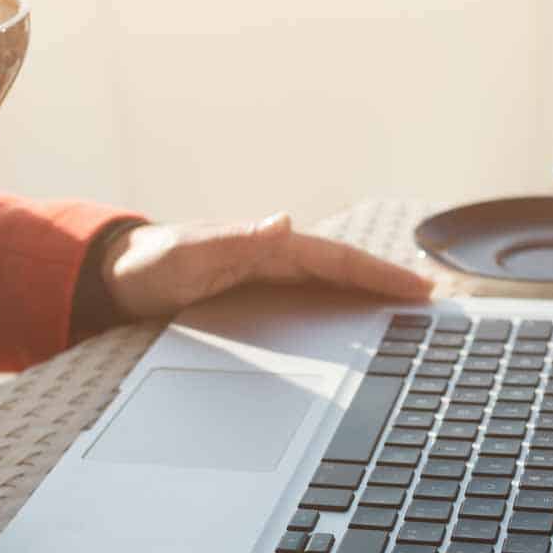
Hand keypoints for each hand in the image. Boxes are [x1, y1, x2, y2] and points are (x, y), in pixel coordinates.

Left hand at [101, 213, 434, 319]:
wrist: (117, 278)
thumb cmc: (150, 263)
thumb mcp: (189, 251)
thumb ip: (234, 238)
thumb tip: (285, 220)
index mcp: (267, 246)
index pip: (336, 259)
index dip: (379, 273)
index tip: (418, 288)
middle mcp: (274, 257)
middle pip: (344, 273)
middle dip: (389, 286)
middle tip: (435, 306)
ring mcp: (267, 278)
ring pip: (331, 288)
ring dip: (370, 300)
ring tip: (412, 320)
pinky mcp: (257, 298)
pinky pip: (309, 303)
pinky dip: (340, 311)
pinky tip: (358, 332)